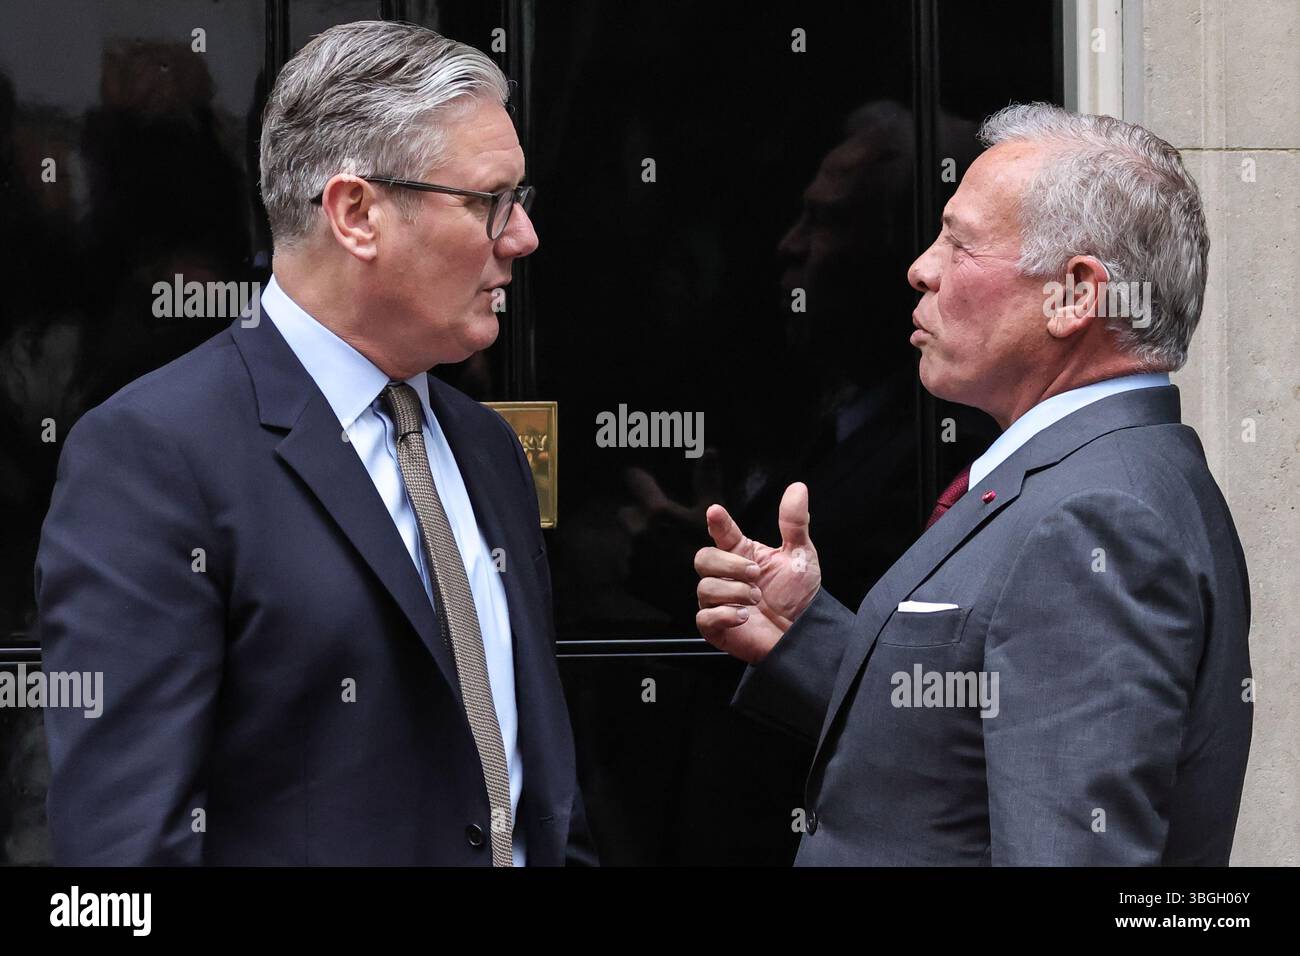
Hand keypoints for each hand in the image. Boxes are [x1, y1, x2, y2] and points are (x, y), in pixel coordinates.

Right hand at [694, 482, 820, 662]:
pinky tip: (745, 616)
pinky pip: (705, 616)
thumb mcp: (801, 556)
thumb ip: (795, 523)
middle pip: (703, 558)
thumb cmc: (798, 596)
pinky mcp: (715, 627)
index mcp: (741, 554)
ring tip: (756, 599)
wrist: (803, 633)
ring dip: (734, 592)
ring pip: (705, 588)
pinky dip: (725, 614)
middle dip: (729, 565)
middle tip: (756, 574)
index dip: (717, 523)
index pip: (721, 533)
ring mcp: (718, 602)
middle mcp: (725, 576)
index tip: (716, 512)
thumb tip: (798, 488)